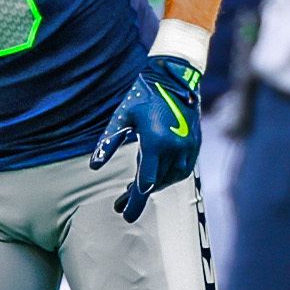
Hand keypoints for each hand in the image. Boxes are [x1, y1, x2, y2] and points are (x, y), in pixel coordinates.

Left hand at [93, 56, 202, 223]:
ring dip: (154, 186)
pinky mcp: (195, 143)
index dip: (134, 201)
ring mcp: (188, 146)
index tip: (123, 213)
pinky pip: (183, 170)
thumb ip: (108, 143)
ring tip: (134, 189)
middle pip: (157, 184)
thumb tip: (94, 166)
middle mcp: (175, 148)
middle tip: (120, 204)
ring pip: (171, 179)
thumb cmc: (143, 95)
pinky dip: (168, 177)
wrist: (174, 76)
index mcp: (156, 142)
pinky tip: (155, 177)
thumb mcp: (121, 117)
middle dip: (138, 196)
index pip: (145, 182)